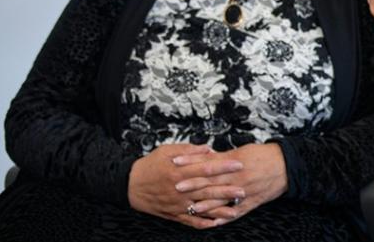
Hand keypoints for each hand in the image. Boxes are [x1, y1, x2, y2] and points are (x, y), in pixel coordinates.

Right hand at [128, 143, 243, 228]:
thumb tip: (209, 149)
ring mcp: (177, 203)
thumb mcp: (168, 150)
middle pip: (207, 189)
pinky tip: (214, 224)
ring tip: (234, 210)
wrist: (130, 184)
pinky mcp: (173, 213)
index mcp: (179, 171)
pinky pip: (189, 221)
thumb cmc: (150, 165)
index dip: (223, 167)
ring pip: (201, 207)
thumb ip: (190, 151)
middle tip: (243, 190)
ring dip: (218, 210)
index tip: (238, 164)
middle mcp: (180, 189)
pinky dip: (202, 223)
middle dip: (226, 190)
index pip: (206, 168)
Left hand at [171, 143, 287, 221]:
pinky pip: (236, 212)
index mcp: (235, 163)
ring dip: (206, 204)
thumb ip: (222, 156)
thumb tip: (204, 155)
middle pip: (212, 182)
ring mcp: (244, 192)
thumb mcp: (242, 151)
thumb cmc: (264, 156)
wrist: (286, 166)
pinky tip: (212, 223)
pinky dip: (224, 218)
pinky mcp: (251, 203)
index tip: (176, 162)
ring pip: (222, 200)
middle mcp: (238, 178)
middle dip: (193, 184)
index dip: (191, 162)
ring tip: (191, 207)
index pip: (208, 162)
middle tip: (176, 186)